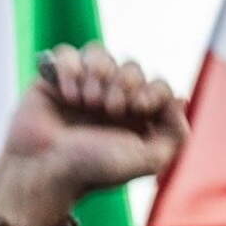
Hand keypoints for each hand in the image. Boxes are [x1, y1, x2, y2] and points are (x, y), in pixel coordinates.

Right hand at [0, 47, 187, 225]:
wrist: (44, 172)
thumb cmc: (94, 171)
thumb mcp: (149, 161)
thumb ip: (176, 134)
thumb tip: (180, 99)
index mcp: (135, 119)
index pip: (157, 84)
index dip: (152, 88)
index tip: (139, 106)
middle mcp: (110, 100)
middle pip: (131, 66)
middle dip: (124, 83)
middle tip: (109, 109)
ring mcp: (81, 88)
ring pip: (99, 53)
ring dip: (97, 73)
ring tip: (86, 102)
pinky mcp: (53, 79)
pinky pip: (67, 53)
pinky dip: (70, 69)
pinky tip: (67, 94)